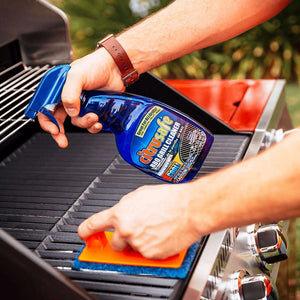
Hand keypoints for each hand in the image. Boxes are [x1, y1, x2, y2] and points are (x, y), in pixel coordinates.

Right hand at [38, 48, 124, 147]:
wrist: (116, 68)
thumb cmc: (95, 65)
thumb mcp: (77, 75)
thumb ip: (70, 94)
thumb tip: (71, 111)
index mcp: (58, 89)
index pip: (46, 108)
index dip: (47, 121)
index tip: (54, 130)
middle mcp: (68, 98)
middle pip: (58, 120)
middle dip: (60, 132)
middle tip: (62, 142)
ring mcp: (81, 105)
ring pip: (77, 122)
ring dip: (85, 123)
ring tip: (94, 117)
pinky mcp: (93, 110)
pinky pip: (90, 124)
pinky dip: (94, 126)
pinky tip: (99, 122)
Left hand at [78, 183, 200, 259]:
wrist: (189, 208)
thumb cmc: (169, 198)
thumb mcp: (140, 194)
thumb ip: (126, 207)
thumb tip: (121, 214)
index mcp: (121, 213)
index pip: (94, 225)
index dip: (86, 231)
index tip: (84, 235)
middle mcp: (126, 230)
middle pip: (114, 243)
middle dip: (121, 239)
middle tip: (136, 229)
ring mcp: (138, 244)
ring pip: (131, 249)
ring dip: (138, 242)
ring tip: (153, 228)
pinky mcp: (151, 255)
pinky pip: (146, 254)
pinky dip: (151, 247)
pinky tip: (160, 234)